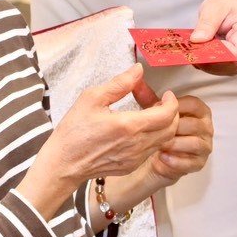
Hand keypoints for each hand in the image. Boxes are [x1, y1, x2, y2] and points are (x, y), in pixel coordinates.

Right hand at [22, 64, 179, 217]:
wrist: (64, 163)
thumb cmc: (74, 130)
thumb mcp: (92, 98)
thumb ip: (119, 83)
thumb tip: (139, 70)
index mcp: (129, 126)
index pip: (167, 115)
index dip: (172, 102)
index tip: (167, 94)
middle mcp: (137, 145)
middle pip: (171, 129)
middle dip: (172, 114)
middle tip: (161, 103)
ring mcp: (135, 159)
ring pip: (164, 141)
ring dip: (165, 127)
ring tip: (152, 115)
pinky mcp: (131, 166)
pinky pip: (152, 151)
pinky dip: (155, 138)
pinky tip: (141, 130)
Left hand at [139, 85, 212, 185]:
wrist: (159, 158)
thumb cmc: (159, 131)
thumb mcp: (153, 112)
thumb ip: (147, 97)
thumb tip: (137, 79)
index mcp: (199, 111)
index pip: (194, 104)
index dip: (176, 107)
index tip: (158, 110)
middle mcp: (206, 127)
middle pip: (194, 124)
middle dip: (173, 127)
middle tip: (155, 129)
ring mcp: (204, 146)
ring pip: (193, 142)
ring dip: (174, 143)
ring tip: (157, 144)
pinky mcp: (199, 164)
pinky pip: (190, 162)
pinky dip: (175, 160)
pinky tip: (161, 157)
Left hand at [188, 0, 236, 74]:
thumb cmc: (231, 3)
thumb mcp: (215, 6)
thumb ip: (207, 23)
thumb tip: (196, 40)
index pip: (234, 55)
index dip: (213, 57)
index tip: (196, 51)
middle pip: (231, 65)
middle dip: (209, 61)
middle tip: (191, 50)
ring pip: (229, 69)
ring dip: (210, 63)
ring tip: (198, 49)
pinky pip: (229, 68)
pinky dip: (215, 63)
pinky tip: (205, 53)